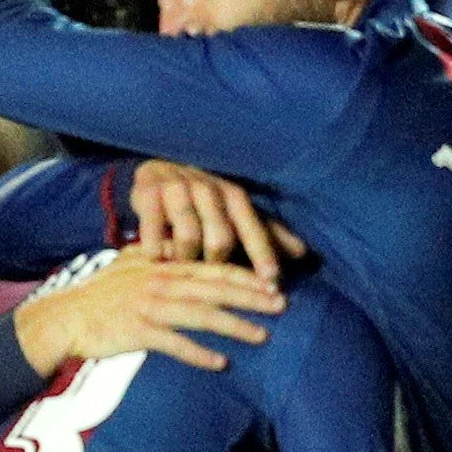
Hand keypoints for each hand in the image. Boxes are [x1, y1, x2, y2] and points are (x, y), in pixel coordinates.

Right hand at [12, 250, 283, 372]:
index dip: (245, 274)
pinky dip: (199, 354)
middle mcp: (160, 281)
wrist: (64, 317)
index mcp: (163, 263)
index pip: (212, 267)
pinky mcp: (138, 331)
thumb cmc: (99, 292)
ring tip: (262, 335)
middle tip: (283, 304)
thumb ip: (159, 254)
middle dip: (251, 296)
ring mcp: (150, 306)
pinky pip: (175, 344)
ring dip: (234, 325)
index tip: (274, 281)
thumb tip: (181, 246)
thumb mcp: (130, 263)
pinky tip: (221, 363)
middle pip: (214, 288)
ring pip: (201, 314)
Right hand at [129, 160, 304, 282]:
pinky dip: (156, 248)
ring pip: (188, 238)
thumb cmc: (203, 202)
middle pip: (220, 239)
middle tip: (211, 281)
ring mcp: (177, 190)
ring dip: (186, 260)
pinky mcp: (148, 194)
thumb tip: (303, 253)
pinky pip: (153, 231)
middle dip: (218, 265)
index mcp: (233, 196)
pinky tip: (156, 257)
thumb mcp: (234, 213)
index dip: (263, 255)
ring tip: (180, 268)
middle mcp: (209, 189)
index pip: (252, 228)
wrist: (157, 170)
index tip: (272, 282)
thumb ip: (266, 233)